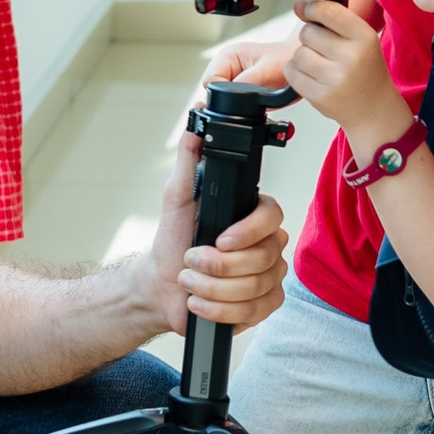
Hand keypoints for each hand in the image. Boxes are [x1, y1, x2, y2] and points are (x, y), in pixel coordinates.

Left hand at [147, 131, 289, 336]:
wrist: (161, 285)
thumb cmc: (173, 241)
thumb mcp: (176, 195)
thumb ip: (189, 157)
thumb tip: (196, 121)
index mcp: (254, 216)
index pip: (273, 216)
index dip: (248, 231)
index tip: (219, 240)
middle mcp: (268, 245)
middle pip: (263, 258)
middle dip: (218, 266)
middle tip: (191, 261)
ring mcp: (269, 277)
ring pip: (256, 287)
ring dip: (212, 288)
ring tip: (190, 281)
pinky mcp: (263, 305)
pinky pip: (253, 312)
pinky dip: (219, 311)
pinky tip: (200, 303)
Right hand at [194, 21, 301, 103]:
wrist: (300, 64)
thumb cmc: (287, 58)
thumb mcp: (268, 69)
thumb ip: (249, 80)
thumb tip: (234, 93)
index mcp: (228, 56)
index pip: (210, 81)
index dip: (221, 94)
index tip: (240, 97)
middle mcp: (227, 66)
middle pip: (213, 92)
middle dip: (229, 99)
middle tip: (251, 96)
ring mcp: (233, 77)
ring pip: (222, 99)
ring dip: (236, 103)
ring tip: (257, 95)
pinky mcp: (240, 87)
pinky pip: (233, 102)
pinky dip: (242, 105)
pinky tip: (256, 100)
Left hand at [285, 0, 406, 156]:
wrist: (373, 109)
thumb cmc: (364, 71)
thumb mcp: (360, 40)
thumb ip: (332, 19)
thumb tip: (298, 6)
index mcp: (364, 37)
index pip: (328, 11)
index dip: (312, 9)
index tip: (307, 11)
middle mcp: (352, 57)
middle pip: (308, 32)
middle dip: (310, 38)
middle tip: (324, 50)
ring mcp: (335, 79)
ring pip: (298, 53)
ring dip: (302, 57)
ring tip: (319, 65)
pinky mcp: (320, 96)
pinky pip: (291, 72)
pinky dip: (296, 72)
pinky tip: (312, 76)